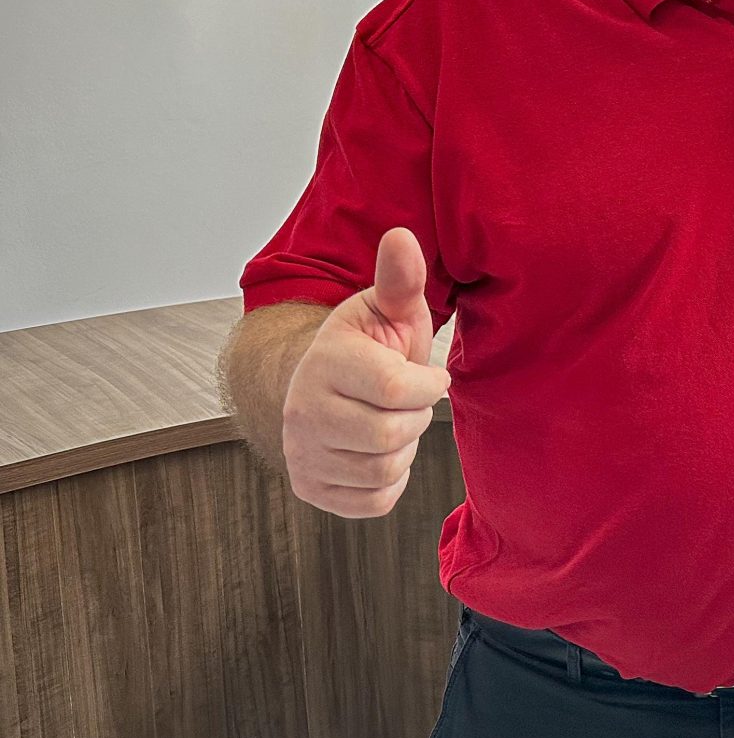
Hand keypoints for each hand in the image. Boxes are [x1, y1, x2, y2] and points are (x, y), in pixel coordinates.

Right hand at [282, 228, 449, 517]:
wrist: (329, 385)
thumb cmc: (372, 344)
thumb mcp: (389, 307)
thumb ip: (401, 278)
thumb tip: (401, 236)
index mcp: (325, 361)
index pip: (398, 389)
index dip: (428, 384)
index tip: (427, 374)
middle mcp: (301, 411)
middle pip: (392, 434)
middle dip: (416, 417)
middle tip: (406, 399)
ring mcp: (301, 453)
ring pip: (385, 470)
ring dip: (403, 448)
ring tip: (388, 419)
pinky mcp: (310, 488)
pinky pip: (376, 501)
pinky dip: (391, 480)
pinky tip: (378, 449)